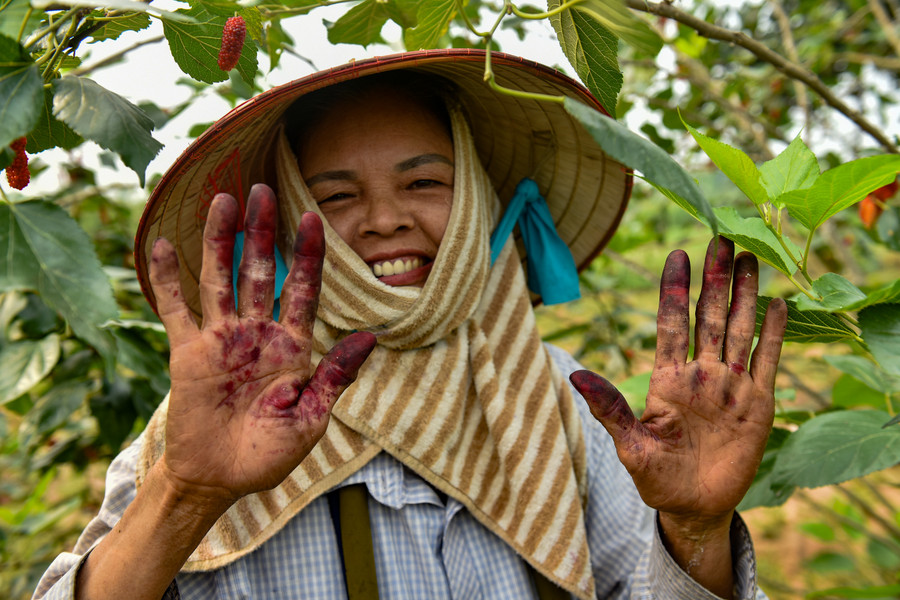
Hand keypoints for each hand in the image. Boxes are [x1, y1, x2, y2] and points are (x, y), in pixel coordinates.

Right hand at [148, 184, 375, 506]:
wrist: (220, 480)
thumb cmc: (270, 454)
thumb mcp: (312, 417)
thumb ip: (335, 375)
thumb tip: (371, 336)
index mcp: (292, 347)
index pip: (304, 290)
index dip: (309, 255)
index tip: (314, 217)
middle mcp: (257, 334)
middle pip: (260, 271)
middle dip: (262, 232)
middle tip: (263, 189)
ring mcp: (221, 339)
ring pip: (220, 278)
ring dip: (220, 241)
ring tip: (223, 200)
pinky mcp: (188, 352)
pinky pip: (175, 308)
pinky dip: (166, 278)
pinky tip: (162, 243)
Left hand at [571, 237, 786, 526]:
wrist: (694, 507)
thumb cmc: (657, 478)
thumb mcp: (630, 445)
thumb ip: (609, 408)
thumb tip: (575, 375)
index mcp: (668, 379)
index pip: (671, 323)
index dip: (674, 290)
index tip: (677, 254)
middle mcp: (701, 374)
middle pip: (709, 316)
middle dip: (714, 279)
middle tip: (720, 238)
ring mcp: (731, 386)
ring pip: (739, 329)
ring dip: (744, 295)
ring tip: (749, 259)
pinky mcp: (757, 404)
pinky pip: (767, 361)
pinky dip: (774, 333)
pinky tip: (779, 304)